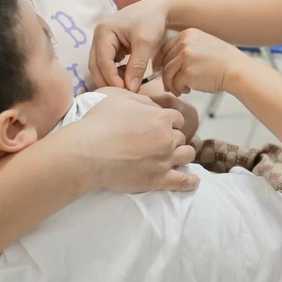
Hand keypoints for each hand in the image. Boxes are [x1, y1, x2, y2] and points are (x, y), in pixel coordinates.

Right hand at [66, 88, 197, 192]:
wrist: (88, 152)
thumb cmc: (101, 123)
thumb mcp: (121, 100)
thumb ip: (143, 101)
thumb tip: (154, 105)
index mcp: (161, 117)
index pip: (177, 118)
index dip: (170, 122)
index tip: (164, 127)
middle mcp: (167, 138)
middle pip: (181, 137)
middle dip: (173, 139)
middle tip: (162, 143)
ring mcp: (165, 160)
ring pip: (187, 155)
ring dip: (182, 155)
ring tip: (176, 157)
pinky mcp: (158, 180)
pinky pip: (183, 182)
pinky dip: (190, 181)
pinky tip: (193, 181)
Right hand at [89, 0, 169, 90]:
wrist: (159, 10)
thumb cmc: (152, 20)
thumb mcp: (146, 42)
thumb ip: (137, 65)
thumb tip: (131, 88)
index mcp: (103, 31)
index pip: (103, 61)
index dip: (112, 78)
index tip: (125, 91)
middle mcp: (98, 36)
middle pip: (96, 66)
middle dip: (108, 81)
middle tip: (123, 95)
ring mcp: (102, 42)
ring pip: (100, 67)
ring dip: (111, 79)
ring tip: (127, 87)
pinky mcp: (110, 47)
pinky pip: (108, 65)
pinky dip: (116, 74)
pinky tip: (128, 79)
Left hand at [154, 28, 248, 96]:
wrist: (238, 71)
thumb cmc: (224, 62)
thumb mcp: (205, 45)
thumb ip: (187, 49)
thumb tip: (168, 63)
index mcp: (188, 34)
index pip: (165, 47)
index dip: (160, 61)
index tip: (160, 70)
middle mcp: (185, 43)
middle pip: (165, 61)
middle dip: (165, 76)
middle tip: (171, 85)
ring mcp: (185, 57)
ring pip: (167, 73)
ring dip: (172, 84)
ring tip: (181, 90)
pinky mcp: (188, 72)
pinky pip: (175, 83)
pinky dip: (179, 89)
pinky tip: (189, 90)